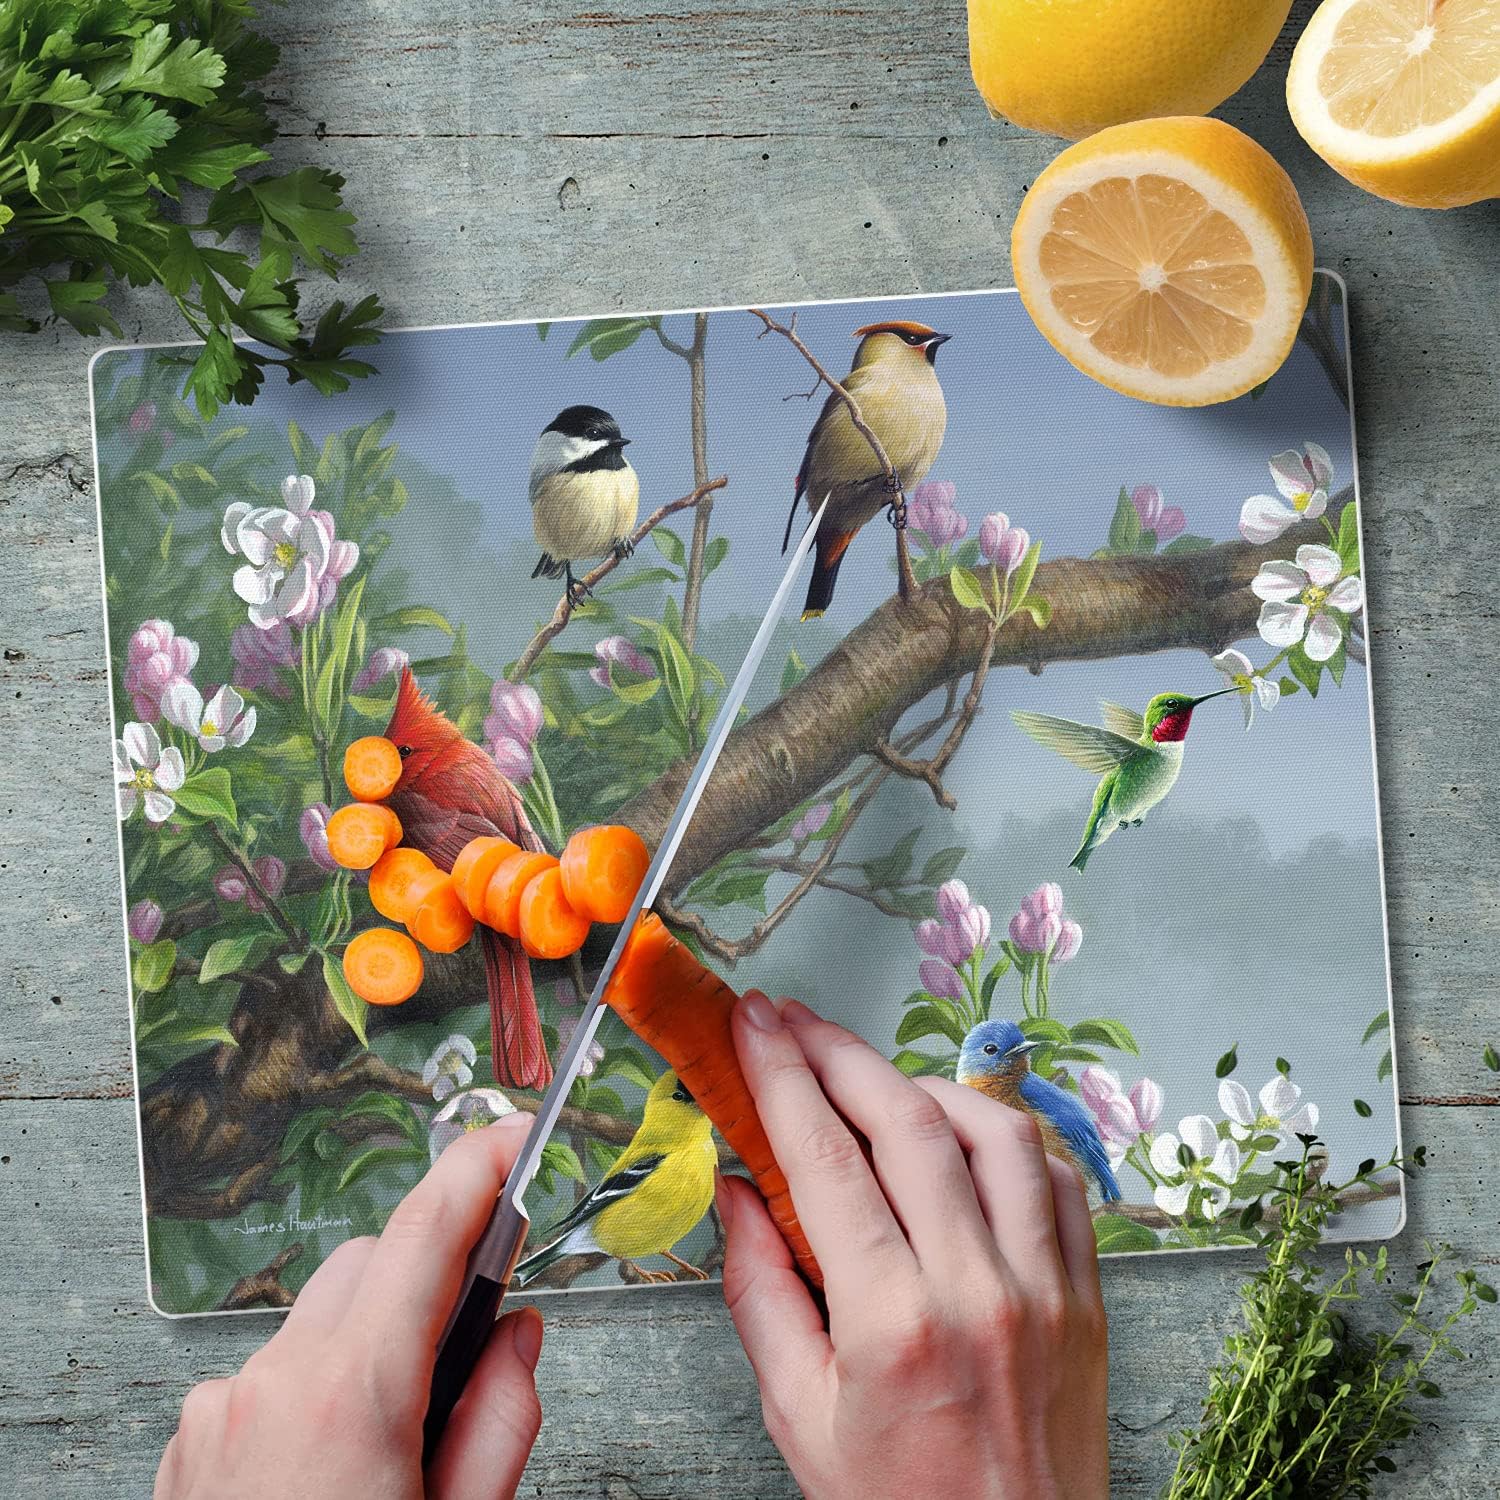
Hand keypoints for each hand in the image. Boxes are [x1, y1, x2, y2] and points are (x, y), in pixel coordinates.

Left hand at [155, 1116, 543, 1499]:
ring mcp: (219, 1411)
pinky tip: (337, 1461)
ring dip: (370, 1336)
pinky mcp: (191, 1440)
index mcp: (350, 1397)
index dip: (479, 1169)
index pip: (425, 1234)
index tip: (512, 1137)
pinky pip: (271, 1368)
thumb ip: (503, 1416)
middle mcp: (270, 1384)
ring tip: (399, 1434)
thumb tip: (516, 1334)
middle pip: (368, 1263)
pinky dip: (317, 1381)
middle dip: (427, 1275)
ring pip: (318, 1315)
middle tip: (473, 1337)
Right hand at [719, 995, 1108, 1499]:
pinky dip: (1007, 1137)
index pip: (826, 1157)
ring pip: (994, 1130)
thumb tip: (737, 1191)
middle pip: (907, 1121)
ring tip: (875, 1080)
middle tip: (794, 1021)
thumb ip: (759, 1292)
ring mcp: (1045, 1288)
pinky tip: (964, 1135)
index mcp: (894, 1324)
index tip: (754, 1025)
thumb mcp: (799, 1416)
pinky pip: (1058, 1180)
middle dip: (838, 1052)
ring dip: (925, 1083)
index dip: (783, 1074)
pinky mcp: (1088, 1298)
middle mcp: (979, 1290)